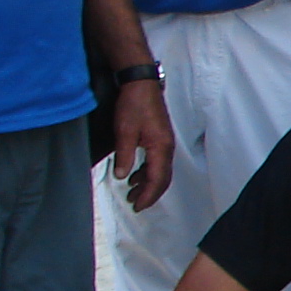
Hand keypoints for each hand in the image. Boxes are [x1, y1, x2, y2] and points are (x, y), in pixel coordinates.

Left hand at [109, 77, 173, 212]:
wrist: (141, 83)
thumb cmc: (134, 104)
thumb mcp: (124, 132)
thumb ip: (124, 156)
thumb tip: (123, 176)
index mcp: (161, 147)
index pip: (157, 179)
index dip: (148, 196)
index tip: (137, 207)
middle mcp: (167, 147)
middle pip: (163, 178)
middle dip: (150, 194)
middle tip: (135, 204)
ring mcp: (165, 142)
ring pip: (160, 170)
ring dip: (147, 183)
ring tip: (132, 192)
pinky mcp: (160, 137)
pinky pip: (157, 161)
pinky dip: (147, 172)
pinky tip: (135, 174)